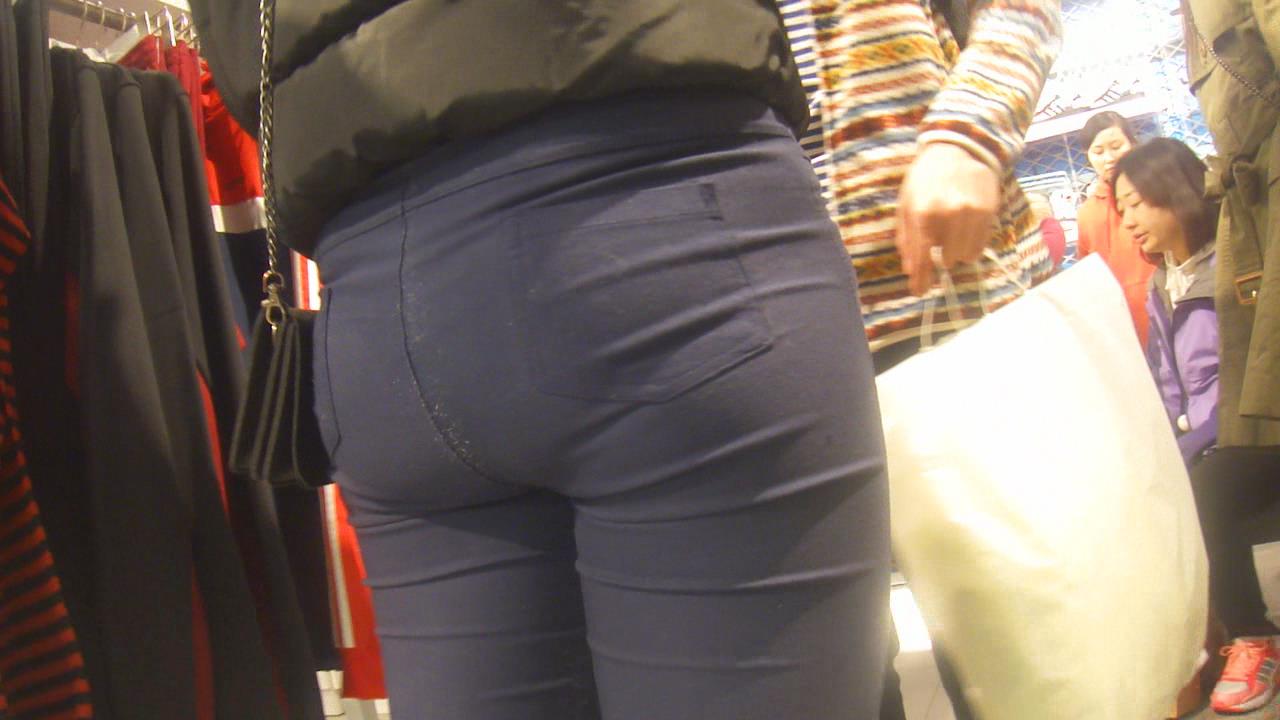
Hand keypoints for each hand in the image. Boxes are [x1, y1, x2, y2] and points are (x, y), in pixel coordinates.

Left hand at [895, 142, 1001, 295]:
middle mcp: (949, 214)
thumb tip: (911, 270)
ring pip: (967, 256)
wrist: (958, 150)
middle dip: (941, 258)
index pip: (922, 257)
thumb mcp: (905, 205)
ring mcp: (972, 213)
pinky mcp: (990, 211)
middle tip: (938, 242)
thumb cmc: (925, 180)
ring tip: (952, 232)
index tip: (919, 292)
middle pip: (948, 261)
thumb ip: (906, 238)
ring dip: (958, 252)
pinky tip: (965, 228)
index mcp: (922, 213)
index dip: (921, 280)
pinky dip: (971, 244)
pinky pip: (981, 245)